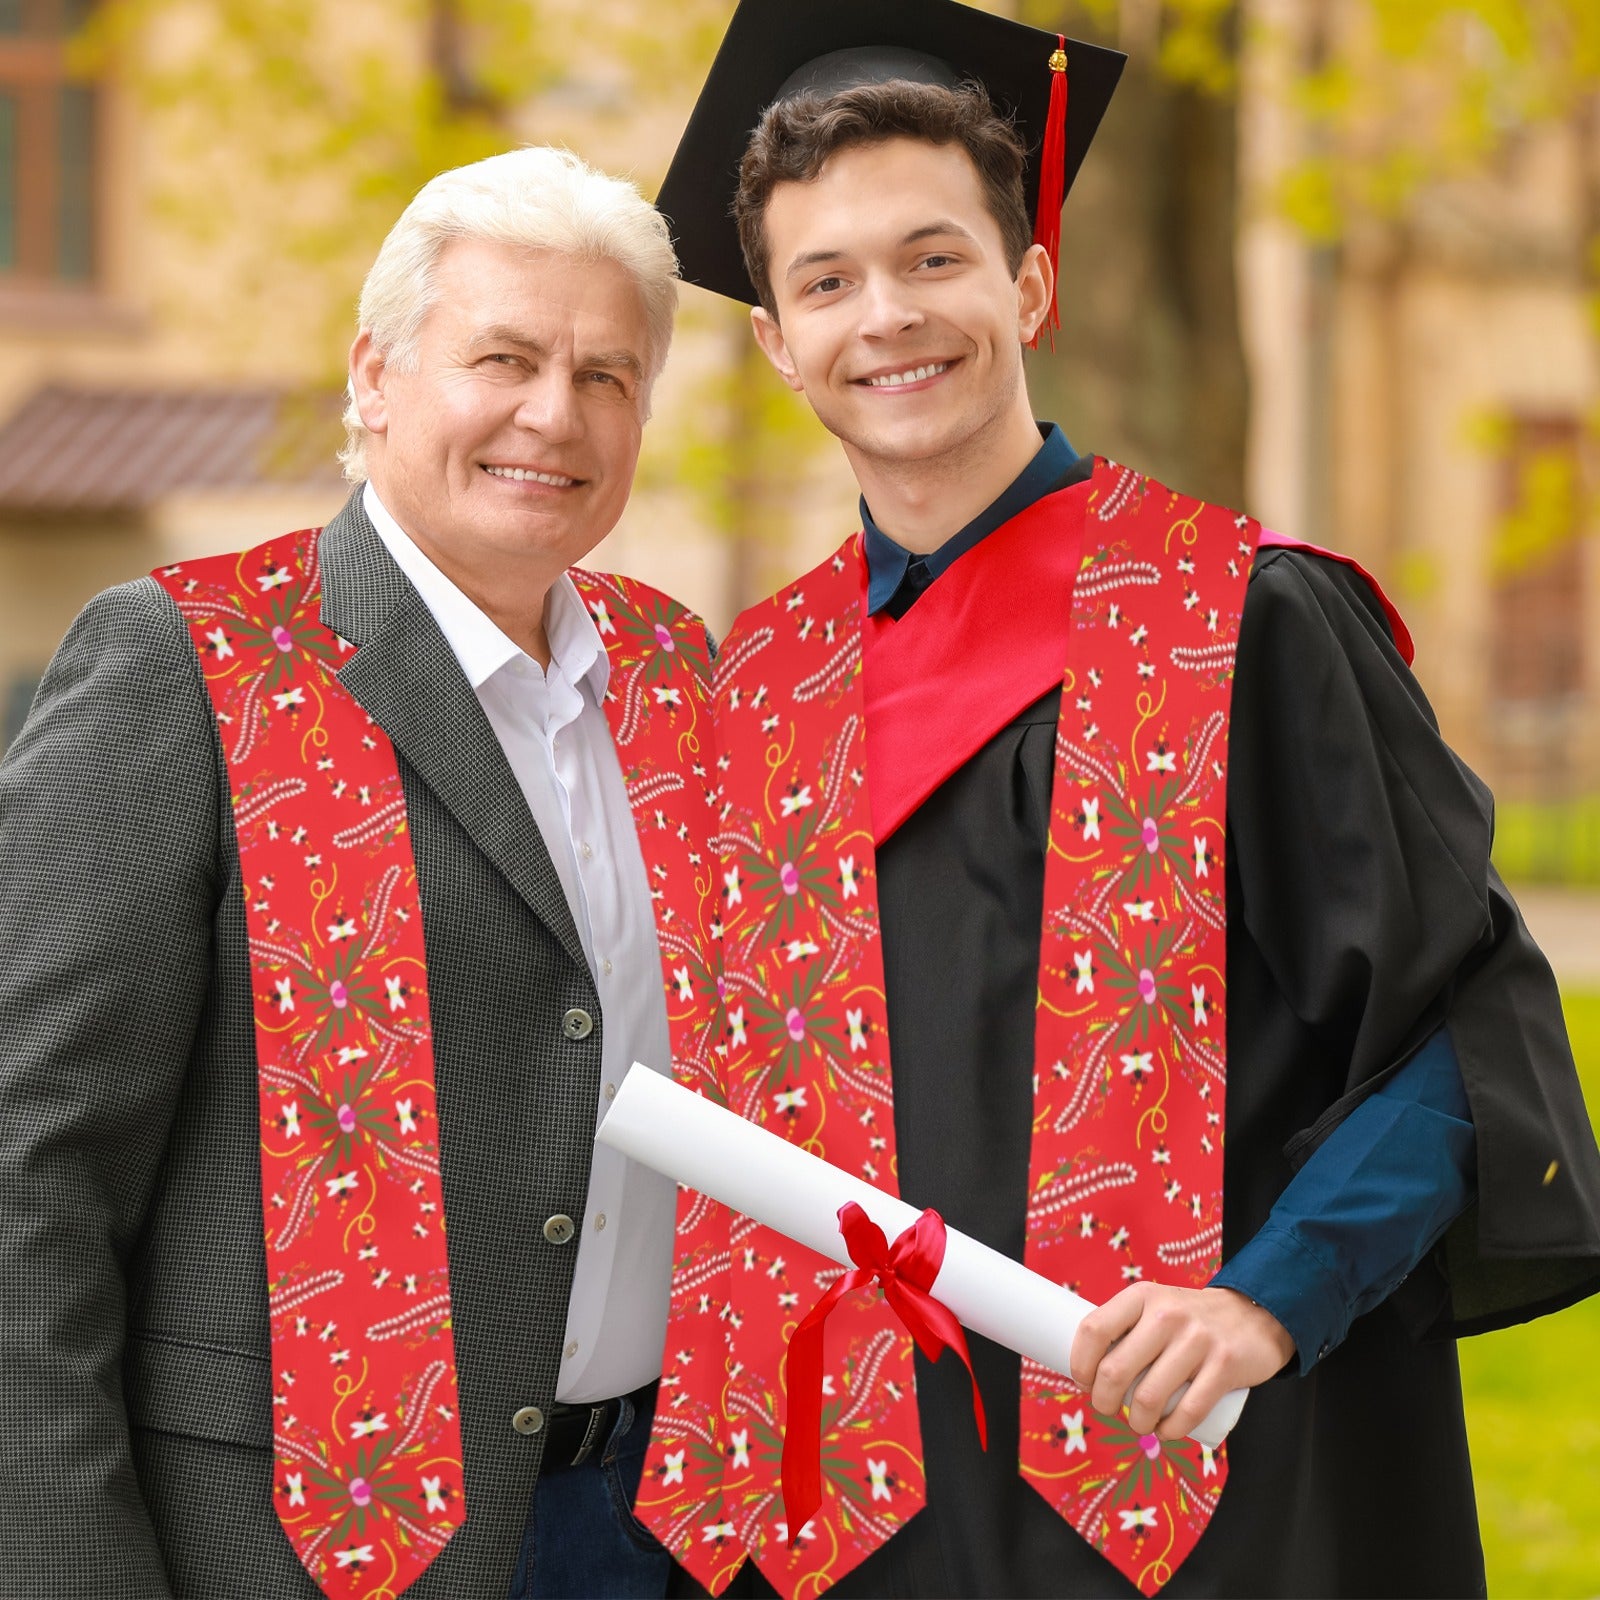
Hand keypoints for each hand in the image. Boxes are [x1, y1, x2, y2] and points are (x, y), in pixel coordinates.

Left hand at [1068, 1283, 1295, 1441]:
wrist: (1253, 1315)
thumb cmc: (1189, 1319)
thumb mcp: (1155, 1306)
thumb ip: (1126, 1328)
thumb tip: (1088, 1370)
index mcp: (1142, 1296)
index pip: (1094, 1329)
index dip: (1080, 1363)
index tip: (1083, 1381)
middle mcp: (1166, 1314)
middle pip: (1114, 1370)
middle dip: (1102, 1401)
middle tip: (1107, 1408)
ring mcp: (1197, 1340)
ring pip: (1148, 1398)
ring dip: (1136, 1423)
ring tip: (1137, 1424)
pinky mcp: (1224, 1366)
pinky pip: (1187, 1412)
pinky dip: (1169, 1432)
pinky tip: (1164, 1432)